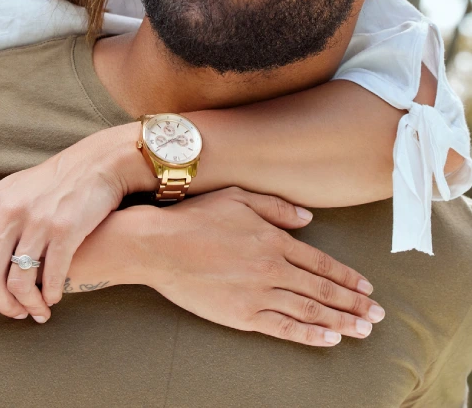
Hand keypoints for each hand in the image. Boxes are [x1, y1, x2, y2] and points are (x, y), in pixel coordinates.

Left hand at [0, 123, 149, 321]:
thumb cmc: (45, 180)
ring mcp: (38, 221)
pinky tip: (54, 298)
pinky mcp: (66, 229)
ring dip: (27, 306)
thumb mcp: (3, 186)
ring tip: (36, 311)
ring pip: (19, 282)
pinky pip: (51, 276)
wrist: (94, 165)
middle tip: (12, 315)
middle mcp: (10, 212)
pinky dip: (51, 295)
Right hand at [136, 188, 383, 346]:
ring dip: (340, 321)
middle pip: (322, 288)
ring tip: (363, 330)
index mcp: (272, 239)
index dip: (346, 275)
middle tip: (377, 314)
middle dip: (353, 302)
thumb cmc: (196, 217)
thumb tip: (308, 219)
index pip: (320, 261)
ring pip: (309, 310)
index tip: (366, 286)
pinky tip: (328, 339)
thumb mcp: (238, 197)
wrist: (160, 245)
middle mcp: (271, 268)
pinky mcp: (241, 315)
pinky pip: (282, 327)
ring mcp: (257, 294)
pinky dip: (308, 334)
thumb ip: (275, 207)